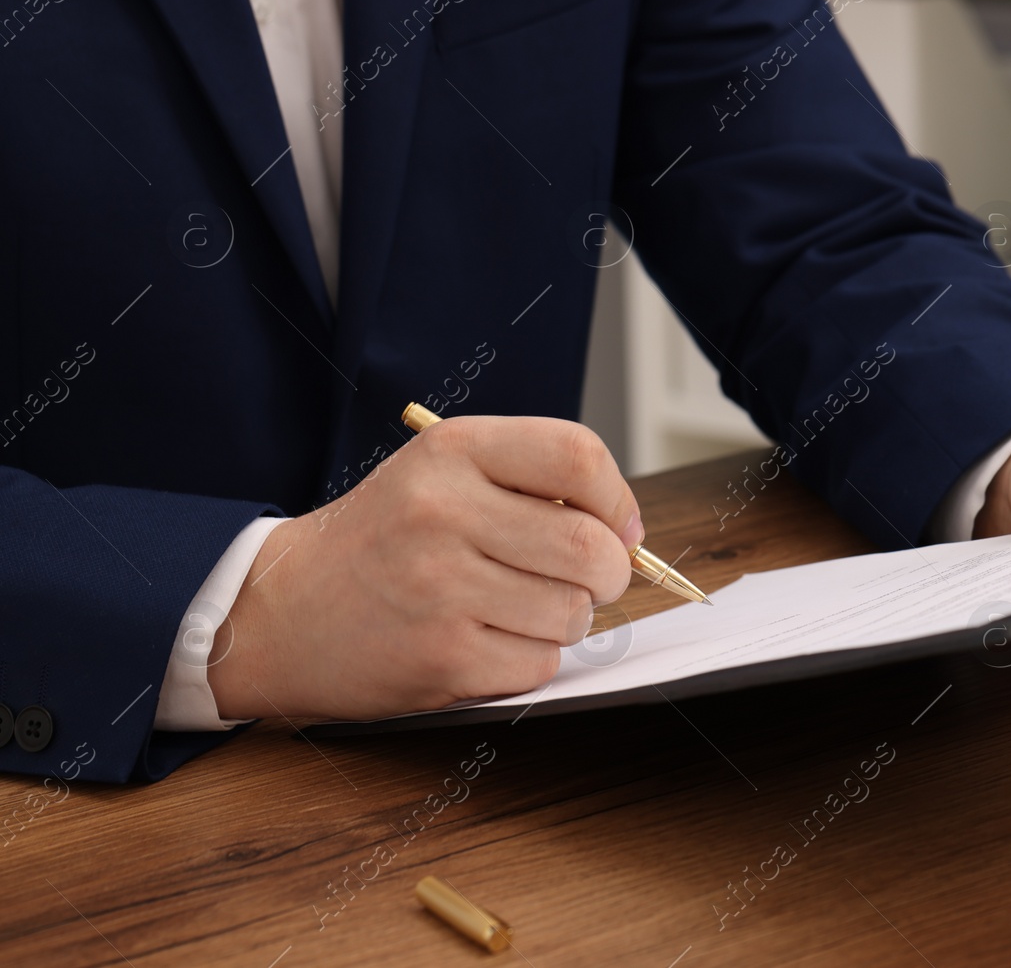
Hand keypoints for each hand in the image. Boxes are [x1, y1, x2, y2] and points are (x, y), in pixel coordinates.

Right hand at [209, 417, 643, 720]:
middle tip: (589, 578)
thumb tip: (627, 531)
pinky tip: (490, 641)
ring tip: (521, 607)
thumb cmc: (384, 540)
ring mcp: (440, 590)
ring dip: (568, 619)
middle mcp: (443, 513)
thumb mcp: (442, 474)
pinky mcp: (441, 660)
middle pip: (590, 547)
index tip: (619, 526)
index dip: (616, 498)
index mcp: (450, 451)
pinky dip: (531, 659)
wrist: (279, 611)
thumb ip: (530, 482)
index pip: (578, 456)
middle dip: (609, 572)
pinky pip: (539, 664)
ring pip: (572, 613)